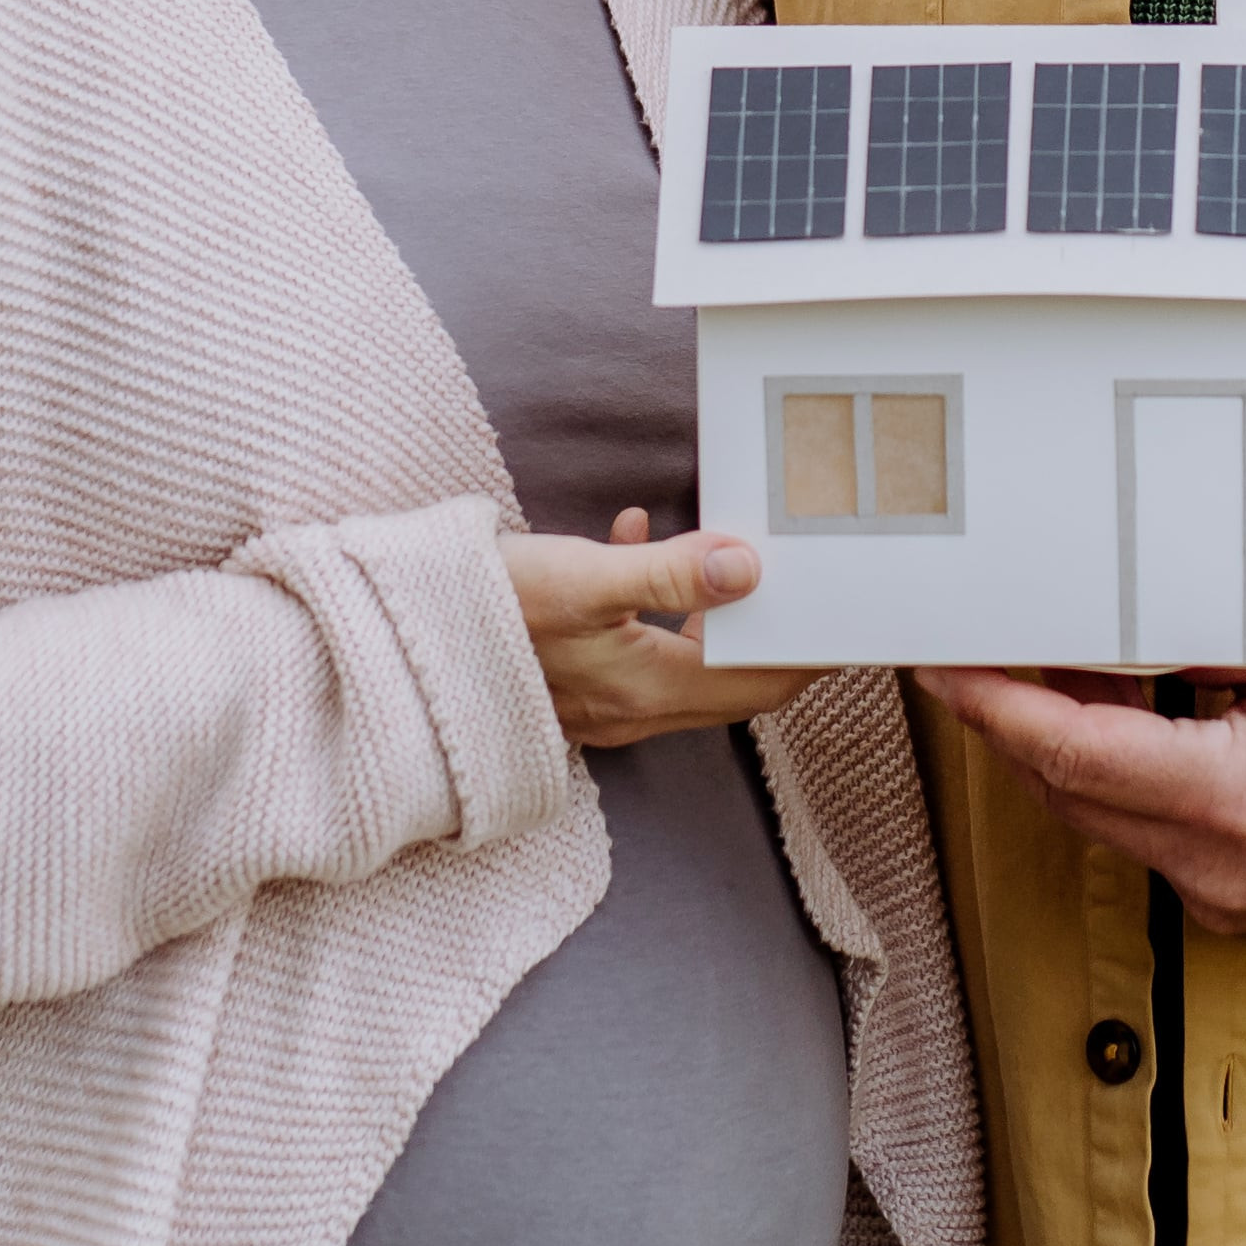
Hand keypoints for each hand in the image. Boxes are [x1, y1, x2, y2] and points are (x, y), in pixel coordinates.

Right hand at [505, 509, 819, 750]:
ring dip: (713, 612)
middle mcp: (631, 708)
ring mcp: (599, 700)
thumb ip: (671, 574)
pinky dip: (654, 602)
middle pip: (731, 680)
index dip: (807, 657)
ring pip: (686, 660)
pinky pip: (636, 645)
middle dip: (771, 635)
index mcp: (648, 689)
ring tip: (727, 551)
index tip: (844, 622)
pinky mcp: (570, 679)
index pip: (759, 683)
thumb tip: (750, 566)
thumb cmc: (489, 610)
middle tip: (807, 584)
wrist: (401, 640)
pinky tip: (635, 537)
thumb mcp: (585, 580)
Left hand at [920, 639, 1245, 947]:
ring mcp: (1224, 905)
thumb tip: (1119, 620)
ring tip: (1061, 667)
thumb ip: (1210, 649)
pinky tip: (1132, 722)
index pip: (1073, 754)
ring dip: (1070, 751)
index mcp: (1235, 803)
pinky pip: (1148, 842)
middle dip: (1018, 721)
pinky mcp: (1236, 913)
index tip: (944, 667)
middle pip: (1070, 793)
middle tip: (985, 647)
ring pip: (1103, 821)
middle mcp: (1215, 872)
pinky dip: (1123, 784)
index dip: (996, 706)